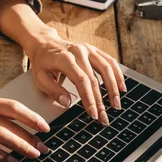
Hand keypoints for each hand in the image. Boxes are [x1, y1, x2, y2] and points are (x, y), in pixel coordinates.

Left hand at [0, 0, 126, 124]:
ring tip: (116, 105)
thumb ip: (52, 90)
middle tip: (104, 118)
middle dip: (101, 101)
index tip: (93, 114)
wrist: (44, 43)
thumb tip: (68, 102)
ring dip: (113, 88)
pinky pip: (110, 61)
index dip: (89, 98)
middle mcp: (79, 51)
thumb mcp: (39, 77)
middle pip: (95, 78)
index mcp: (65, 59)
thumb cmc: (42, 62)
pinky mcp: (94, 50)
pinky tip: (121, 88)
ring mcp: (88, 49)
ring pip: (107, 68)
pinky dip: (117, 75)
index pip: (81, 81)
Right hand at [0, 95, 49, 161]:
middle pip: (10, 121)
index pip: (12, 106)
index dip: (31, 116)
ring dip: (20, 146)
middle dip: (31, 134)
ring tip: (33, 154)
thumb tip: (18, 125)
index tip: (45, 126)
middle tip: (44, 145)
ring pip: (1, 135)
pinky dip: (2, 157)